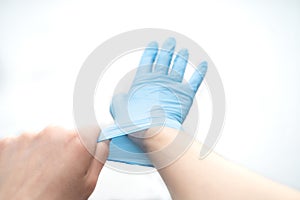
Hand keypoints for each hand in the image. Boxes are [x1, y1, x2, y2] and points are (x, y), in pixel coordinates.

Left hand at [0, 126, 108, 199]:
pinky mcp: (9, 142)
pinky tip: (28, 172)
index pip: (94, 128)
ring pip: (46, 138)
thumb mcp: (88, 184)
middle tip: (63, 170)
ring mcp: (29, 136)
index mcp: (77, 142)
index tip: (90, 147)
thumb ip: (100, 156)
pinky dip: (27, 154)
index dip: (94, 139)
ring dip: (47, 151)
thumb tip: (103, 142)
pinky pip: (26, 143)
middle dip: (68, 148)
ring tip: (42, 174)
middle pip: (68, 133)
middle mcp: (54, 133)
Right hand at [99, 38, 206, 166]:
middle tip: (171, 41)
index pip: (148, 61)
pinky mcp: (185, 95)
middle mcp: (158, 79)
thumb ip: (119, 100)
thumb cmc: (134, 122)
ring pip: (179, 67)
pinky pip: (195, 80)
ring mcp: (173, 86)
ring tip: (184, 51)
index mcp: (143, 80)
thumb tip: (120, 98)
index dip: (151, 52)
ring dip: (182, 58)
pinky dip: (200, 72)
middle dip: (168, 49)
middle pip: (165, 59)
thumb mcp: (118, 109)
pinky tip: (204, 65)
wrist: (151, 130)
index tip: (154, 44)